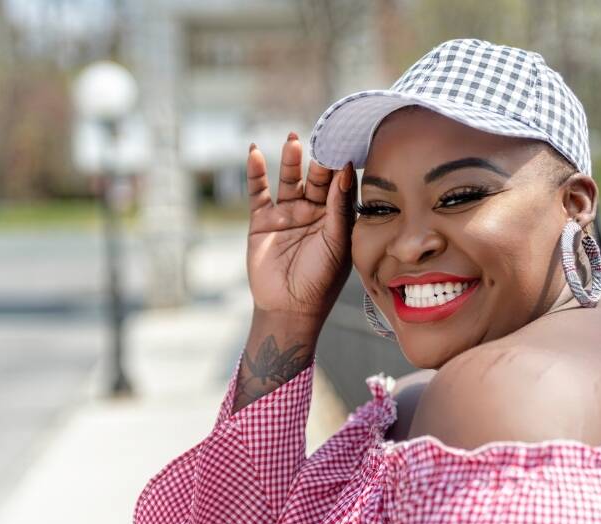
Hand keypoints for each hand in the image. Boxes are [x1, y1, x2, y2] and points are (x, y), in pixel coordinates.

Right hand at [246, 133, 355, 321]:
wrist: (288, 308)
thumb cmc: (320, 280)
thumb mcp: (337, 241)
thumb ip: (340, 206)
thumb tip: (345, 169)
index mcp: (336, 218)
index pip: (340, 185)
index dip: (342, 165)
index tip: (346, 142)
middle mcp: (312, 213)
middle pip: (315, 178)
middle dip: (318, 158)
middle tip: (322, 137)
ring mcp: (287, 215)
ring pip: (289, 180)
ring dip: (290, 160)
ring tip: (293, 140)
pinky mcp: (262, 220)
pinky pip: (258, 192)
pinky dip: (255, 172)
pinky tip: (255, 152)